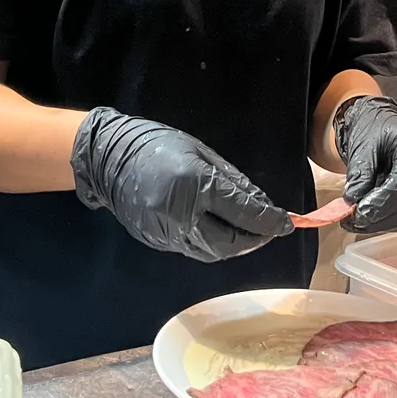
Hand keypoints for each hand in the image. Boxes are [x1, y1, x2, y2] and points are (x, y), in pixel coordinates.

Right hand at [71, 108, 291, 261]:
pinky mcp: (156, 242)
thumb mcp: (201, 153)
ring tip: (248, 232)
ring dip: (235, 245)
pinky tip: (220, 230)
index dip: (269, 221)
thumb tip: (262, 204)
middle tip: (268, 229)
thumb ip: (233, 182)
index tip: (288, 223)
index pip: (243, 213)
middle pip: (230, 243)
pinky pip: (192, 248)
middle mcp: (181, 216)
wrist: (108, 158)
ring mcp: (166, 233)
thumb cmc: (158, 145)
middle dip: (254, 239)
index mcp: (195, 186)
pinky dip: (212, 243)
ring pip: (212, 252)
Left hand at [334, 96, 396, 233]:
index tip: (358, 213)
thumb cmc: (375, 128)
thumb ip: (360, 174)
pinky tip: (366, 217)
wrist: (381, 124)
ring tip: (354, 221)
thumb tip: (353, 201)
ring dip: (382, 222)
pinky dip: (386, 219)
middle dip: (381, 219)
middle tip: (353, 222)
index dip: (381, 203)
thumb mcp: (362, 146)